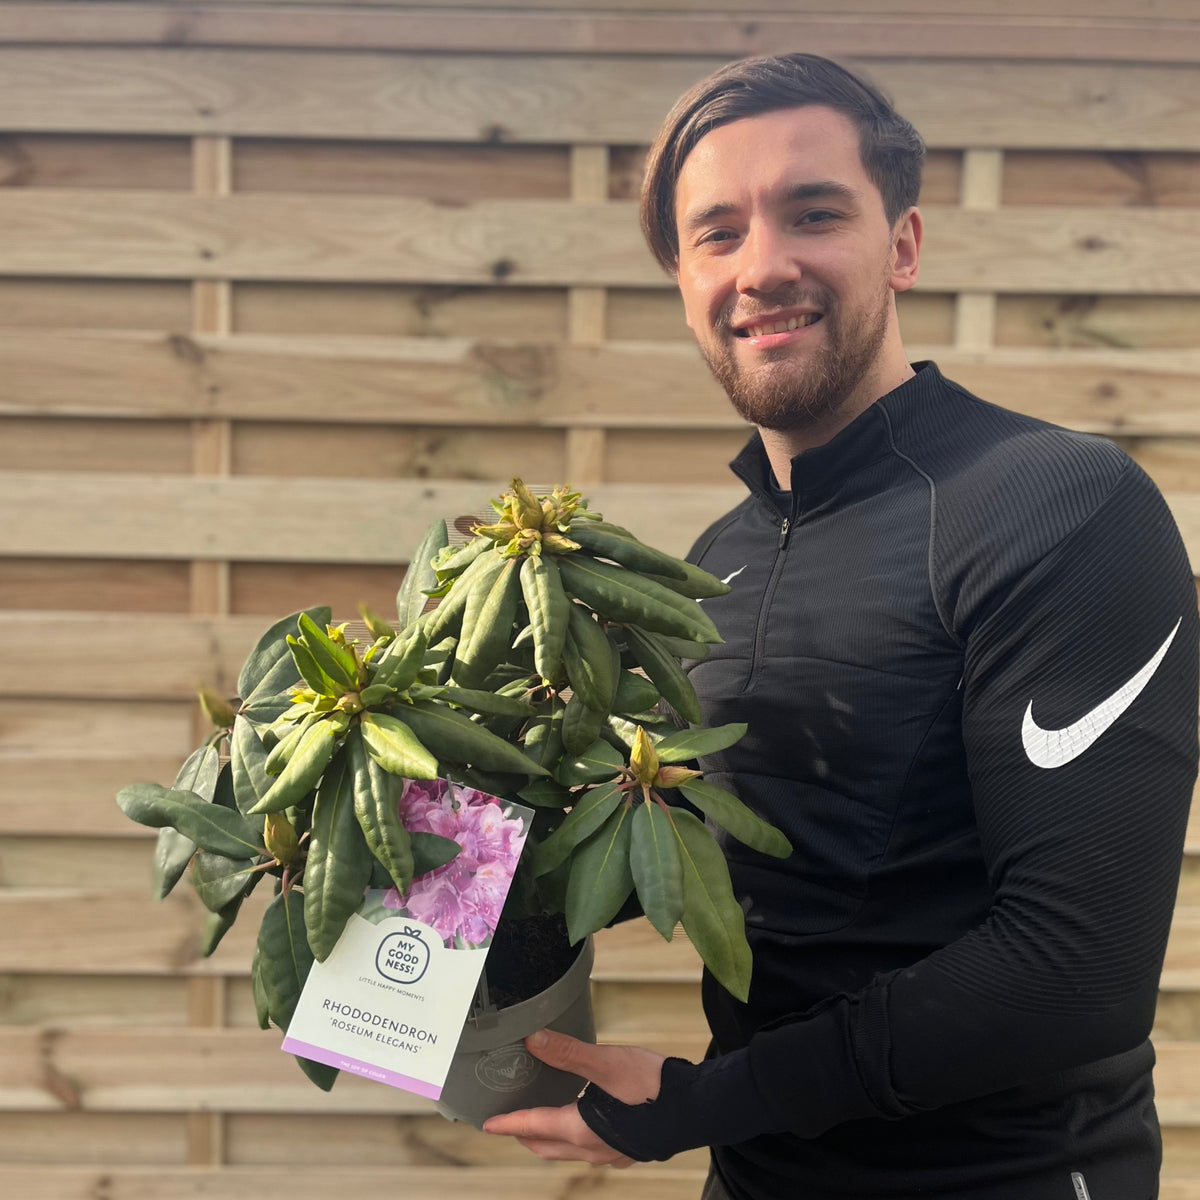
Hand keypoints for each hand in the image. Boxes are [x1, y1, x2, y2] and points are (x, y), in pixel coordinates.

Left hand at [481, 1029, 665, 1165]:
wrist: (699, 1107)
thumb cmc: (655, 1087)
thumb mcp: (607, 1062)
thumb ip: (568, 1052)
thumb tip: (533, 1040)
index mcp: (582, 1130)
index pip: (534, 1127)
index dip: (509, 1124)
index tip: (487, 1124)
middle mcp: (593, 1149)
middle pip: (547, 1146)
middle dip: (524, 1135)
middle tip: (509, 1121)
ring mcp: (613, 1154)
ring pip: (568, 1151)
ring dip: (549, 1138)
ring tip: (540, 1121)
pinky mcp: (629, 1150)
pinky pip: (590, 1150)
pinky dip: (574, 1139)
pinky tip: (583, 1124)